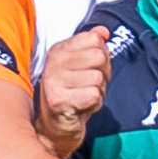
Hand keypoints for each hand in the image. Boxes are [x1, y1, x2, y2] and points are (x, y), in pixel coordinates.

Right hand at [36, 26, 111, 158]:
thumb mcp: (82, 67)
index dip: (102, 57)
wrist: (56, 127)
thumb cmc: (72, 94)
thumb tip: (103, 31)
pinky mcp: (58, 100)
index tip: (90, 70)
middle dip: (103, 75)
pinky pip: (94, 95)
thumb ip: (92, 46)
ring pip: (98, 78)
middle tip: (89, 87)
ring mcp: (54, 81)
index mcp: (59, 49)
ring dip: (98, 92)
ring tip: (83, 98)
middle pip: (100, 57)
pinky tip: (81, 108)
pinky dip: (94, 105)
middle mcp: (54, 62)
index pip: (95, 40)